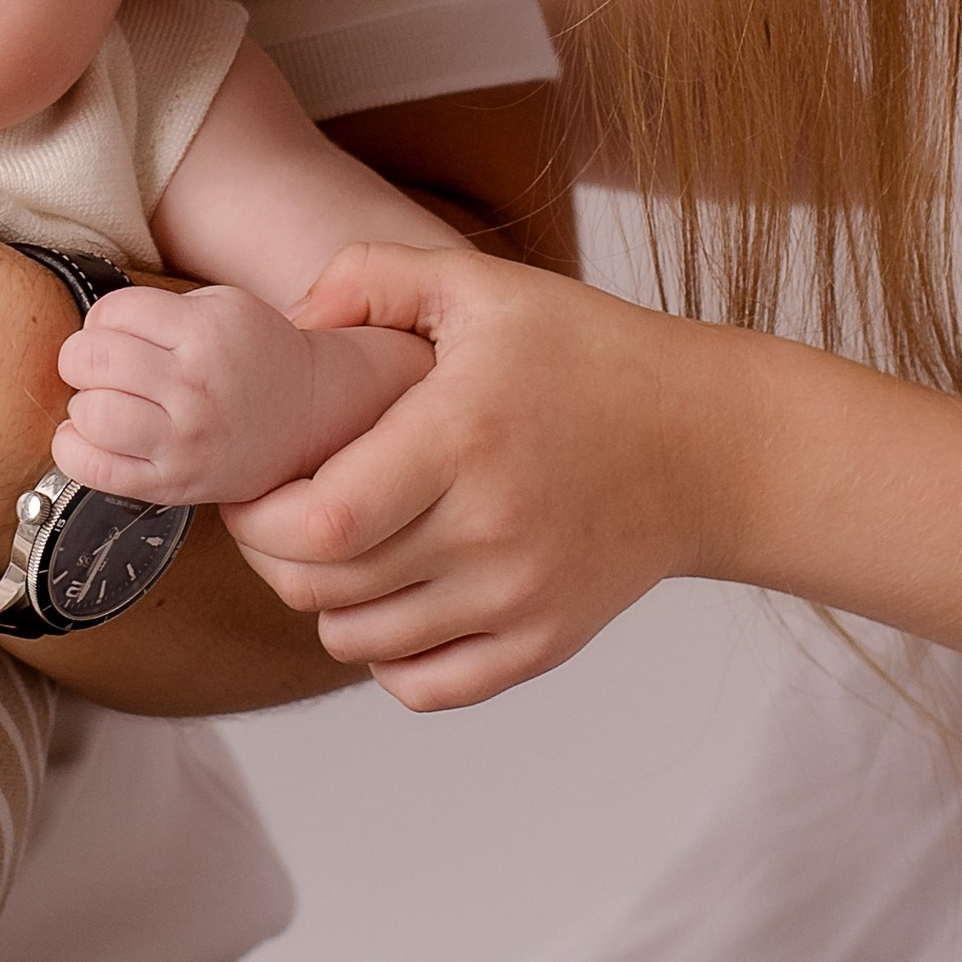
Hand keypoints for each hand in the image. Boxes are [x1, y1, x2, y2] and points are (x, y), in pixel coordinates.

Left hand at [55, 284, 317, 504]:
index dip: (101, 318)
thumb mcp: (221, 305)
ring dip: (82, 404)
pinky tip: (87, 437)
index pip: (113, 312)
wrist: (307, 414)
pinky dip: (73, 451)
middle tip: (96, 364)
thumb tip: (90, 329)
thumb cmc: (254, 354)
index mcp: (205, 332)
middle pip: (92, 359)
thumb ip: (157, 309)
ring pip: (91, 415)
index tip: (113, 331)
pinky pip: (97, 471)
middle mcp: (193, 387)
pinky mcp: (173, 484)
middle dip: (80, 356)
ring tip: (100, 400)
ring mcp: (183, 441)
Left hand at [223, 241, 734, 707]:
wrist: (708, 444)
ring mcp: (517, 599)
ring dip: (323, 603)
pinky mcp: (543, 643)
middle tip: (276, 515)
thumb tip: (293, 320)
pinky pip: (423, 686)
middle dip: (273, 557)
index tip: (253, 484)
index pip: (319, 522)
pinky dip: (384, 655)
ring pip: (358, 642)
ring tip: (335, 551)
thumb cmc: (590, 356)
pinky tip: (391, 600)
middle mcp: (487, 532)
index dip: (259, 517)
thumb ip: (372, 275)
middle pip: (323, 589)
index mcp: (461, 439)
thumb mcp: (482, 287)